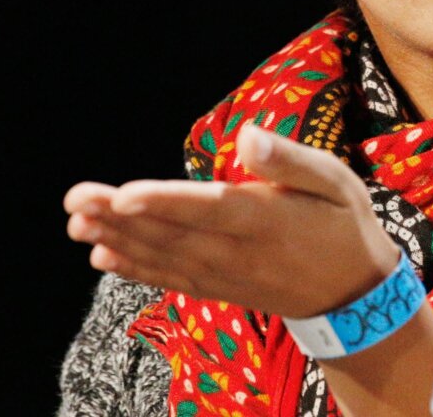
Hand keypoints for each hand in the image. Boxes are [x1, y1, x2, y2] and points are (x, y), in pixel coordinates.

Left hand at [64, 124, 395, 317]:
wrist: (356, 297)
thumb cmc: (344, 224)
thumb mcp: (335, 182)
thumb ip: (290, 161)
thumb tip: (249, 135)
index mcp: (267, 219)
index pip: (209, 209)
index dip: (165, 202)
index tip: (123, 194)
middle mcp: (239, 252)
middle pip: (173, 234)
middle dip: (120, 217)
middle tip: (77, 199)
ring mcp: (226, 275)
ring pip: (164, 257)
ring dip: (117, 240)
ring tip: (77, 222)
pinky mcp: (219, 288)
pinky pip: (171, 279)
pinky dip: (135, 269)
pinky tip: (102, 256)